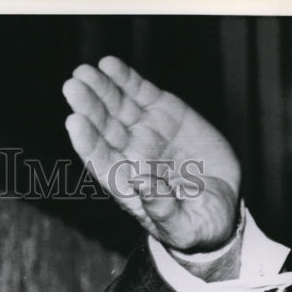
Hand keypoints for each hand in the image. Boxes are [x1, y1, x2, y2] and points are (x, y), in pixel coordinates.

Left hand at [63, 56, 240, 252]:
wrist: (219, 206)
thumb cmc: (196, 224)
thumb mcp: (184, 226)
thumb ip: (162, 208)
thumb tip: (139, 182)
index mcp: (128, 187)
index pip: (101, 162)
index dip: (87, 142)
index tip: (74, 122)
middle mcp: (130, 157)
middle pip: (103, 130)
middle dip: (88, 107)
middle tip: (73, 86)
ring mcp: (145, 133)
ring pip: (116, 108)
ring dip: (100, 89)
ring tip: (85, 71)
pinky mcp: (163, 114)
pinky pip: (139, 94)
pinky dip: (124, 79)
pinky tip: (109, 65)